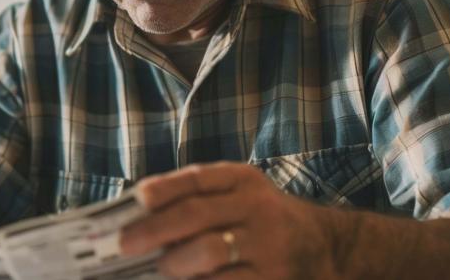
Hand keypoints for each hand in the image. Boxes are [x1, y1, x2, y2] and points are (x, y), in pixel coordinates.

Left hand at [120, 162, 338, 279]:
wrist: (325, 247)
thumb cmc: (261, 220)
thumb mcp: (238, 195)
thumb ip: (195, 198)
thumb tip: (136, 216)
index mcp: (243, 181)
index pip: (196, 180)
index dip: (162, 190)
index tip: (135, 201)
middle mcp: (258, 209)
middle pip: (196, 215)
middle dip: (153, 230)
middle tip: (124, 244)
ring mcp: (268, 246)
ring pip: (209, 252)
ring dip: (175, 262)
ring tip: (163, 268)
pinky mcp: (273, 279)